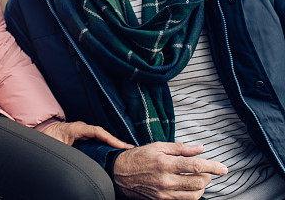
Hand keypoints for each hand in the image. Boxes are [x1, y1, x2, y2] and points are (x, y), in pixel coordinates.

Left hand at [40, 120, 133, 148]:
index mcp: (76, 128)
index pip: (97, 131)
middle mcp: (81, 128)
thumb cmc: (48, 140)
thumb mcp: (57, 146)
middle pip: (102, 134)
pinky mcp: (83, 137)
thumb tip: (79, 158)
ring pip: (101, 137)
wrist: (41, 136)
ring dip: (112, 144)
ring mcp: (83, 132)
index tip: (122, 145)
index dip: (110, 138)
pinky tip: (114, 151)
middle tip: (130, 150)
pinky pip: (97, 140)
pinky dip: (106, 145)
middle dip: (116, 142)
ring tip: (126, 151)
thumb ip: (68, 150)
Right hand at [113, 142, 227, 199]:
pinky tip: (188, 186)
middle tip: (206, 171)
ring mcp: (164, 193)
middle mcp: (166, 180)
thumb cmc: (138, 157)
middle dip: (208, 176)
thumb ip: (181, 148)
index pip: (196, 166)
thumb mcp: (157, 146)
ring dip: (201, 187)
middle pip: (199, 182)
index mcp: (165, 163)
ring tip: (198, 179)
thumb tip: (200, 148)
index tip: (223, 168)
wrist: (119, 174)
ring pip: (195, 195)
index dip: (213, 167)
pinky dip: (192, 194)